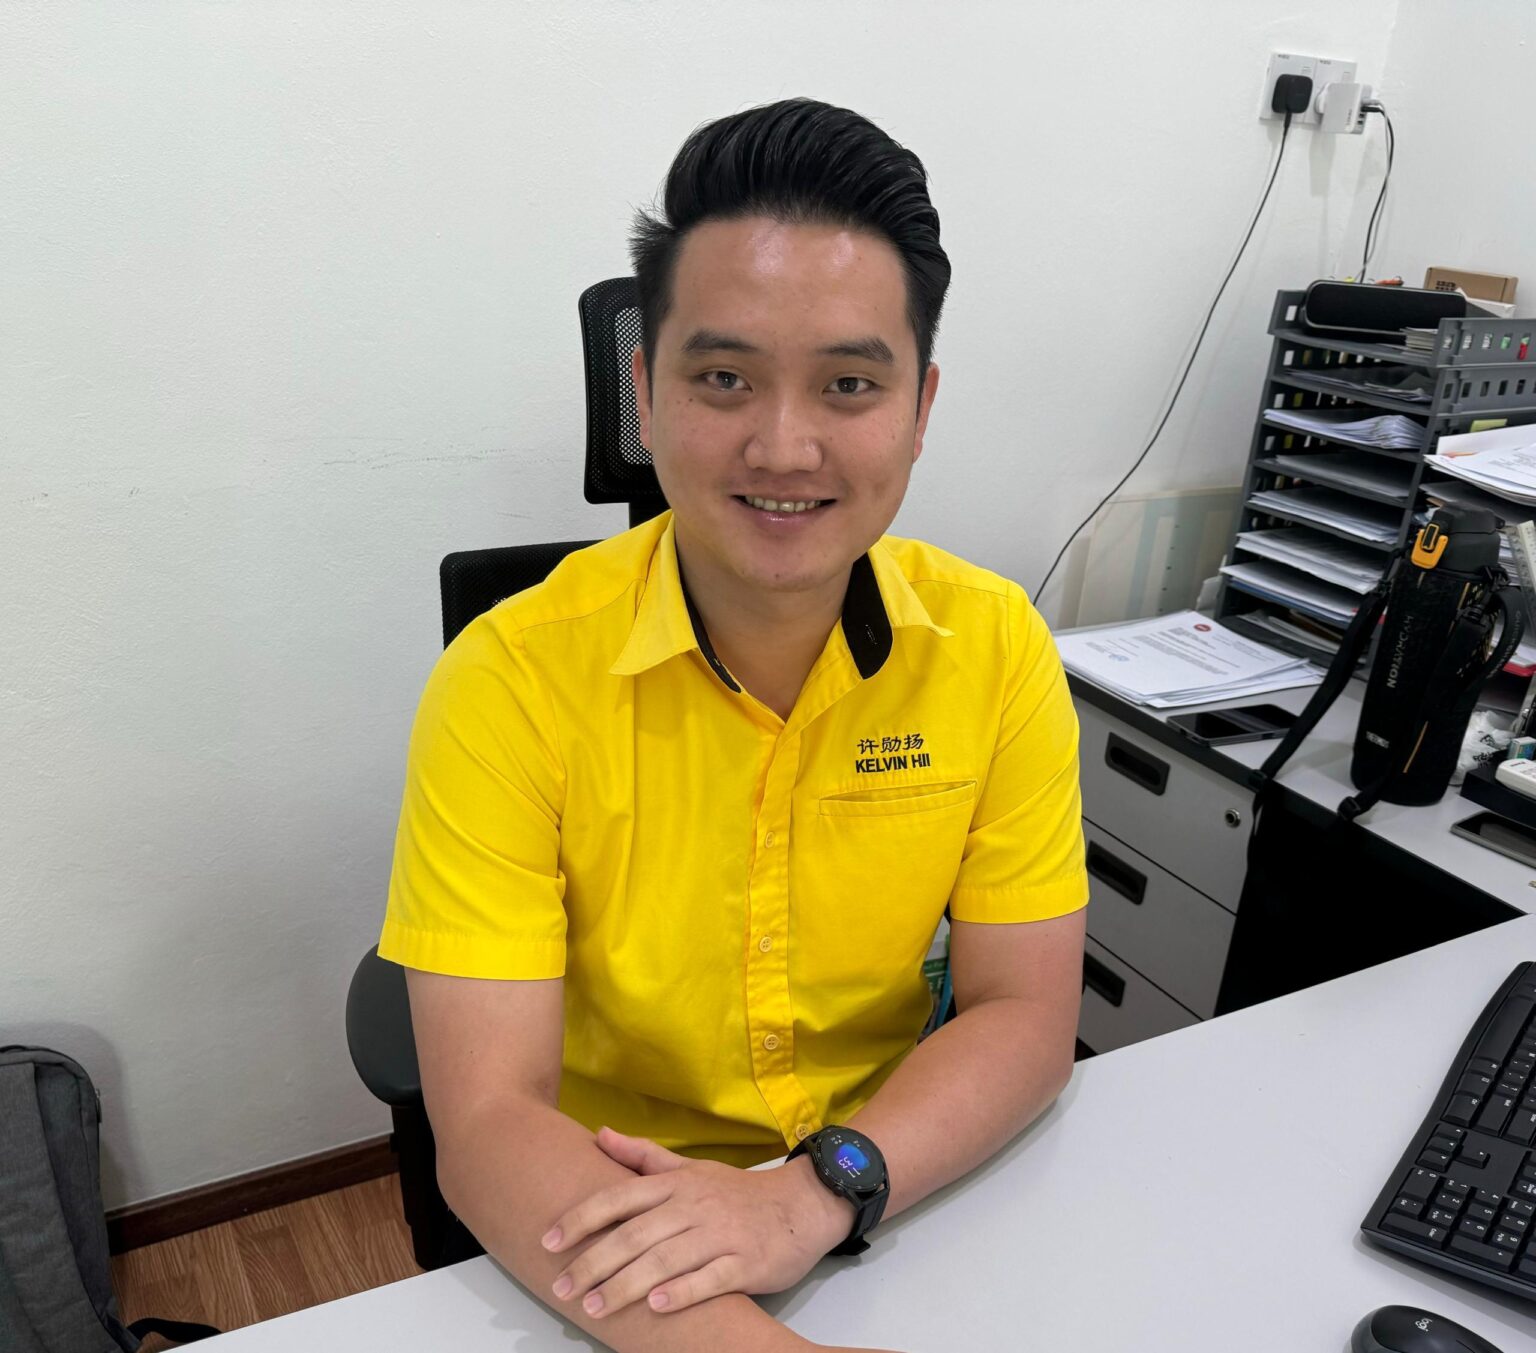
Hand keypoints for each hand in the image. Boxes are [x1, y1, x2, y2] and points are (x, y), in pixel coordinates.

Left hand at [541, 1126, 854, 1319]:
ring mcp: (721, 1235)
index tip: (548, 1241)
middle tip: (562, 1288)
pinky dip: (683, 1291)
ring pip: (667, 1259)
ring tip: (596, 1306)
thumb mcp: (690, 1169)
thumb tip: (599, 1135)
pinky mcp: (746, 1263)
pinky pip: (712, 1277)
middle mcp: (693, 1207)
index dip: (581, 1219)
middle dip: (594, 1262)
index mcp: (676, 1185)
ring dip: (628, 1284)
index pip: (619, 1198)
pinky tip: (657, 1306)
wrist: (801, 1205)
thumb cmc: (736, 1193)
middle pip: (636, 1234)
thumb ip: (642, 1157)